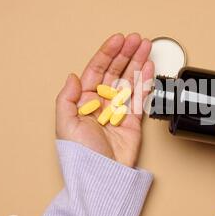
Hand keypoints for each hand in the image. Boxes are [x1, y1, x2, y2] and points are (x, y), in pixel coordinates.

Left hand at [55, 33, 153, 166]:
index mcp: (83, 101)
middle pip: (115, 71)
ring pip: (129, 79)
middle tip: (136, 39)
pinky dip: (145, 80)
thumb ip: (67, 98)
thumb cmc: (81, 155)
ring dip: (137, 62)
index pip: (96, 70)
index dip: (107, 53)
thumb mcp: (66, 124)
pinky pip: (140, 95)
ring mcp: (118, 109)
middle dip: (126, 53)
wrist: (103, 176)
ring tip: (145, 46)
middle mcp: (101, 102)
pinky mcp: (133, 119)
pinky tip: (148, 66)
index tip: (118, 40)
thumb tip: (72, 76)